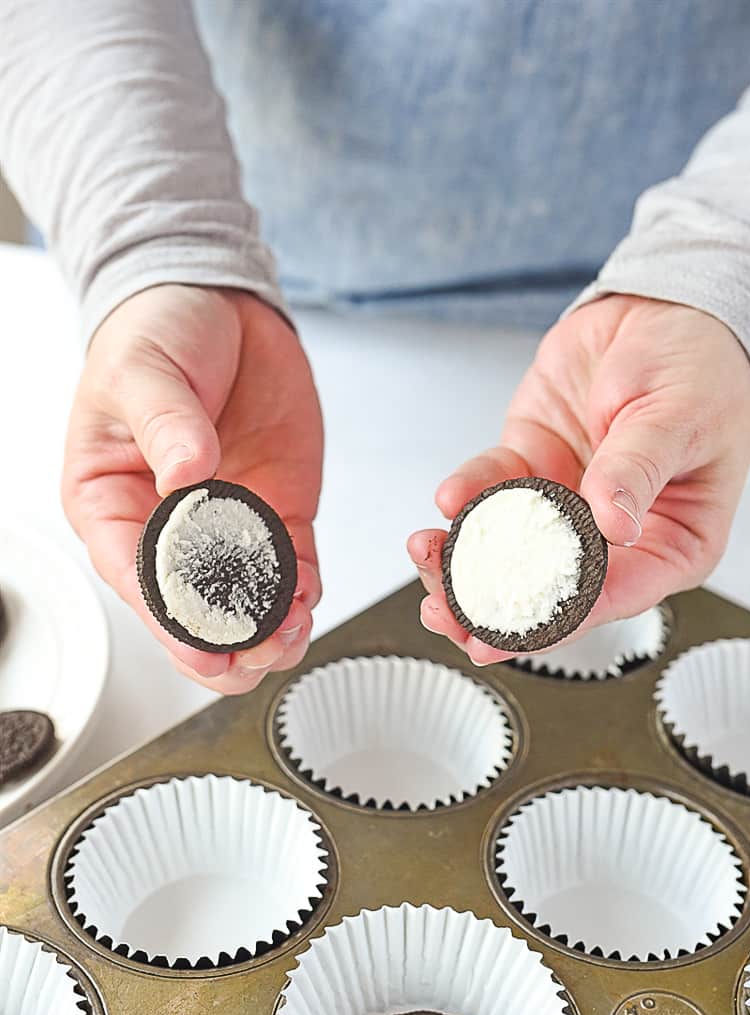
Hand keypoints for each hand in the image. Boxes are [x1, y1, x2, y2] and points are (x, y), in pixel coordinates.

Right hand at [62, 284, 322, 692]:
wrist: (219, 303)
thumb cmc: (157, 333)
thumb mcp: (144, 371)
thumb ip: (166, 423)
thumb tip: (187, 473)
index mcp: (113, 504)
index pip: (138, 579)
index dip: (171, 621)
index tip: (205, 645)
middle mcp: (167, 528)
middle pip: (191, 613)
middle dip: (225, 643)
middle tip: (257, 649)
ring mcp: (227, 527)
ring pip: (245, 606)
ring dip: (269, 630)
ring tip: (291, 630)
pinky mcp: (275, 514)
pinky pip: (292, 571)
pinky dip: (303, 594)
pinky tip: (309, 599)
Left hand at [408, 295, 749, 663]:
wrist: (665, 306)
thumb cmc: (700, 367)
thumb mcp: (677, 417)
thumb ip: (637, 470)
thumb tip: (613, 525)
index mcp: (673, 542)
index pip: (612, 597)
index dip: (556, 622)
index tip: (502, 637)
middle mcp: (617, 535)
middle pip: (549, 586)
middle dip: (491, 602)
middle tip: (444, 612)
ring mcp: (569, 503)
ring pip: (510, 546)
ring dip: (463, 555)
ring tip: (426, 554)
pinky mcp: (534, 465)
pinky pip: (492, 489)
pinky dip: (466, 494)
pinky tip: (447, 497)